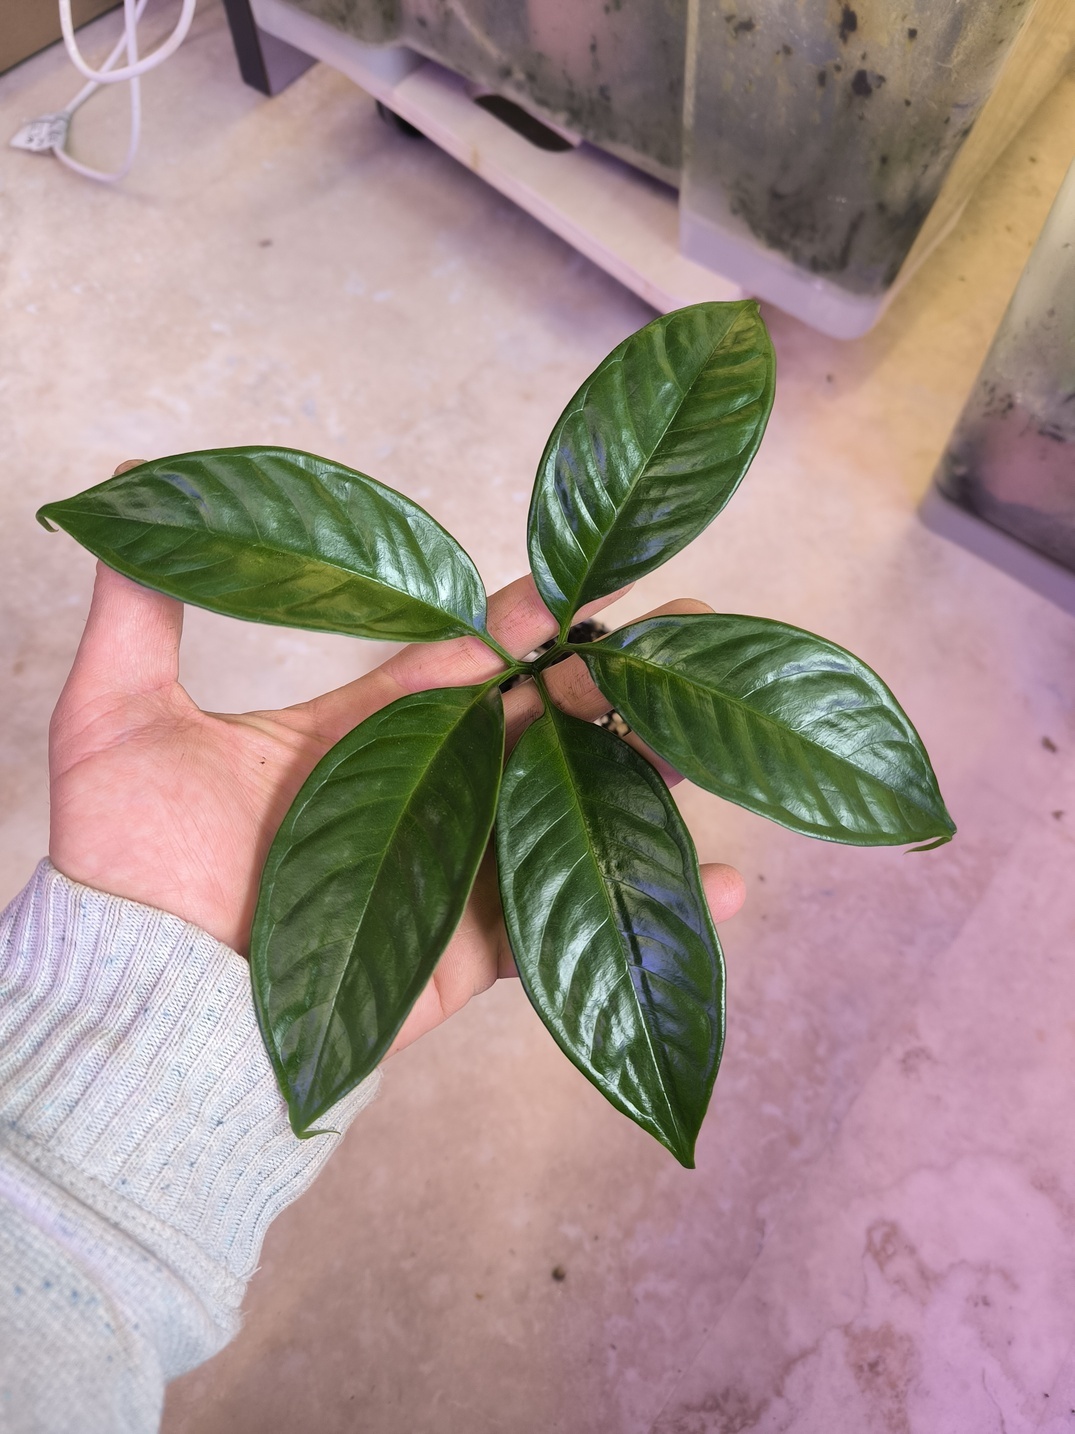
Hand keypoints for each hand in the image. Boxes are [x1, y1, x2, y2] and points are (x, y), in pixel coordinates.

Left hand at [49, 464, 745, 1058]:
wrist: (142, 1007)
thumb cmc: (125, 870)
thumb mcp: (115, 716)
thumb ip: (141, 601)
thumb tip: (132, 474)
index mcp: (367, 729)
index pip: (467, 653)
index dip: (531, 613)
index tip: (589, 573)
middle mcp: (427, 790)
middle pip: (543, 719)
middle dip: (618, 671)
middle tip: (697, 621)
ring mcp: (458, 868)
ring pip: (575, 805)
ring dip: (652, 766)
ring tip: (720, 725)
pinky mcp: (474, 950)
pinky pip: (574, 920)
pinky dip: (657, 906)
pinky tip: (727, 880)